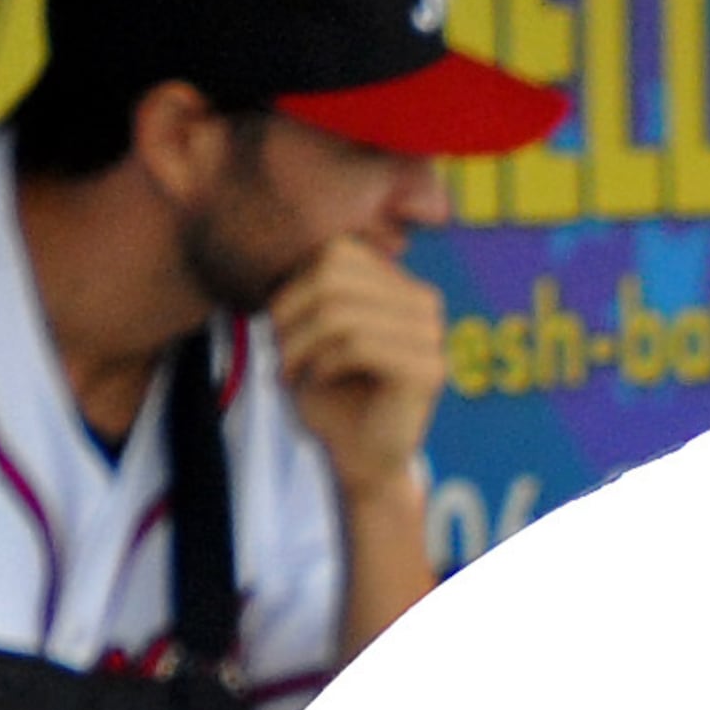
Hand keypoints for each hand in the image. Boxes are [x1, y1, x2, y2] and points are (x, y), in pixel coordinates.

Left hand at [270, 239, 445, 492]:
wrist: (360, 461)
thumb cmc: (333, 397)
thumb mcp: (315, 334)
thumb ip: (313, 291)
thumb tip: (287, 249)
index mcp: (401, 286)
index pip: (339, 252)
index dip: (295, 283)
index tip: (278, 324)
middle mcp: (425, 303)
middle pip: (335, 277)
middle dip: (291, 313)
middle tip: (277, 351)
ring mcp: (432, 335)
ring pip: (342, 313)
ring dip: (300, 344)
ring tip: (289, 369)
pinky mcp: (428, 370)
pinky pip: (359, 345)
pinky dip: (323, 363)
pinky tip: (318, 381)